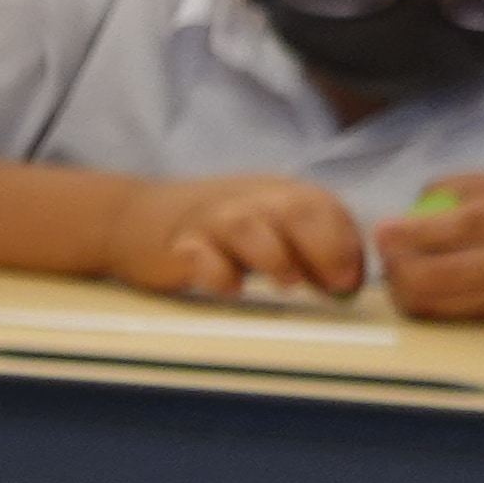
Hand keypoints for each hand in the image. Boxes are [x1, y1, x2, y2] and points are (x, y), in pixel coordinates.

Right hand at [107, 172, 366, 302]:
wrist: (134, 216)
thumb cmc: (213, 229)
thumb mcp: (268, 224)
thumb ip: (309, 245)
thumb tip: (347, 283)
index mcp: (278, 193)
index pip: (325, 208)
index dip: (345, 244)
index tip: (349, 282)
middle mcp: (248, 199)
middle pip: (295, 210)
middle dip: (323, 247)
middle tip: (334, 286)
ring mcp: (210, 220)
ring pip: (247, 225)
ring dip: (274, 256)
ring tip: (287, 283)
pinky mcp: (177, 246)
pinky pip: (199, 256)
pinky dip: (218, 273)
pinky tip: (232, 288)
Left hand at [378, 171, 483, 321]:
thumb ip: (464, 186)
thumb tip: (412, 202)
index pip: (461, 228)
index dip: (414, 232)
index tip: (383, 228)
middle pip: (443, 277)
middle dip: (400, 269)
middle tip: (387, 252)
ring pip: (442, 306)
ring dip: (406, 292)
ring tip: (399, 269)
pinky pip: (455, 318)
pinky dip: (428, 305)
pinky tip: (420, 286)